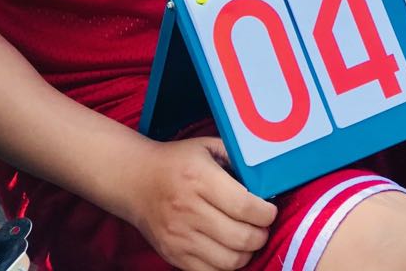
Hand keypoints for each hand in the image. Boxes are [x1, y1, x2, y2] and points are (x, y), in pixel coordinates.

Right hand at [127, 137, 275, 270]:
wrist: (135, 180)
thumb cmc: (177, 162)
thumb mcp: (207, 146)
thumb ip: (237, 158)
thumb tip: (266, 178)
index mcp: (199, 178)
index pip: (244, 206)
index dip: (266, 213)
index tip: (270, 210)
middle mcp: (188, 209)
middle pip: (241, 237)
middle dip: (262, 234)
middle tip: (262, 226)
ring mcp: (179, 236)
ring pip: (229, 261)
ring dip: (247, 253)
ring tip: (248, 238)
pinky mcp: (172, 255)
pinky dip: (227, 266)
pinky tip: (229, 249)